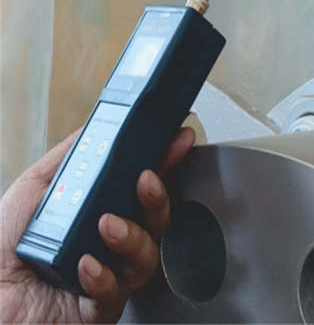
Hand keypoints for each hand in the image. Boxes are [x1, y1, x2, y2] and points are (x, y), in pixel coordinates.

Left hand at [0, 127, 194, 323]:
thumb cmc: (1, 249)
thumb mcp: (32, 189)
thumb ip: (67, 158)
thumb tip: (97, 127)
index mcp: (100, 213)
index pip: (141, 185)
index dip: (164, 162)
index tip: (177, 140)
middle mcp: (110, 245)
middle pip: (156, 220)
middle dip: (158, 198)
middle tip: (146, 181)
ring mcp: (108, 276)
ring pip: (146, 257)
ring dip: (132, 237)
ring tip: (106, 225)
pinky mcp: (96, 309)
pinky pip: (115, 294)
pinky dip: (103, 277)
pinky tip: (86, 265)